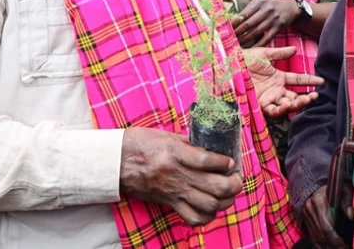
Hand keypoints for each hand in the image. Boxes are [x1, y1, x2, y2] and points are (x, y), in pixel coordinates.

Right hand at [119, 127, 242, 225]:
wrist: (116, 162)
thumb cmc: (140, 144)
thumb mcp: (167, 136)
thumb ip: (190, 143)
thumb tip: (212, 148)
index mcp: (176, 153)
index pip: (208, 161)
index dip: (225, 163)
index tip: (231, 161)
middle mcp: (177, 174)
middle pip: (215, 187)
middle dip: (233, 185)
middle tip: (236, 179)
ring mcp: (174, 191)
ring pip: (209, 204)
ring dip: (225, 201)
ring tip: (229, 193)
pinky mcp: (169, 203)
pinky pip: (193, 218)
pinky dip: (207, 216)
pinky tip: (212, 207)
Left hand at [232, 0, 300, 46]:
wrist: (291, 6)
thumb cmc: (272, 4)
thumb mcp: (261, 0)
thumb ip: (250, 8)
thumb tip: (235, 19)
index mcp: (260, 1)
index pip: (244, 14)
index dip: (234, 23)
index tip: (226, 28)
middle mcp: (266, 10)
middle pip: (248, 24)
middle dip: (237, 32)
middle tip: (229, 38)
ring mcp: (273, 19)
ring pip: (256, 32)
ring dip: (245, 39)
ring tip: (237, 44)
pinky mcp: (278, 28)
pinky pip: (266, 38)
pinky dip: (258, 44)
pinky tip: (251, 49)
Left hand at [244, 46, 322, 117]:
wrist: (227, 66)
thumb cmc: (242, 59)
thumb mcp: (263, 54)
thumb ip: (280, 53)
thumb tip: (295, 50)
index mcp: (277, 77)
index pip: (297, 79)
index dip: (309, 80)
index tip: (321, 81)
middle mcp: (275, 89)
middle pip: (294, 96)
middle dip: (306, 98)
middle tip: (315, 96)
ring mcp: (268, 97)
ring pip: (286, 106)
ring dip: (297, 104)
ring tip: (306, 100)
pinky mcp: (260, 104)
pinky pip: (273, 110)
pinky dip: (282, 109)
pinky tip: (289, 105)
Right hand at [301, 186, 350, 248]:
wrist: (318, 183)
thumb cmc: (334, 187)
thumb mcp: (344, 190)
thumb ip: (348, 202)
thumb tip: (351, 216)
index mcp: (319, 201)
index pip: (326, 227)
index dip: (336, 240)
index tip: (345, 245)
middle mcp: (310, 209)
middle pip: (320, 235)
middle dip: (333, 246)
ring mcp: (305, 215)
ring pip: (316, 238)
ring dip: (327, 247)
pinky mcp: (304, 220)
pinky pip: (312, 237)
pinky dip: (320, 245)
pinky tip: (329, 248)